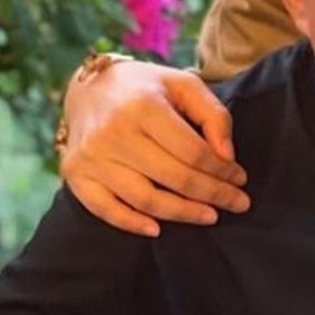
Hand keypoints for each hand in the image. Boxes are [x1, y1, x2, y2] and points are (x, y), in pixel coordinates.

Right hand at [60, 58, 248, 236]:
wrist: (88, 88)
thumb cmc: (145, 88)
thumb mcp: (185, 85)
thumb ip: (214, 115)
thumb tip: (227, 156)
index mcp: (144, 106)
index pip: (193, 151)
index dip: (222, 170)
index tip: (240, 178)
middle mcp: (113, 132)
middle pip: (174, 177)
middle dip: (212, 194)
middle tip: (238, 203)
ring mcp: (91, 157)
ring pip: (144, 198)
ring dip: (182, 213)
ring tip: (210, 215)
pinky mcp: (75, 174)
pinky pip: (105, 209)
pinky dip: (132, 223)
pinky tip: (157, 229)